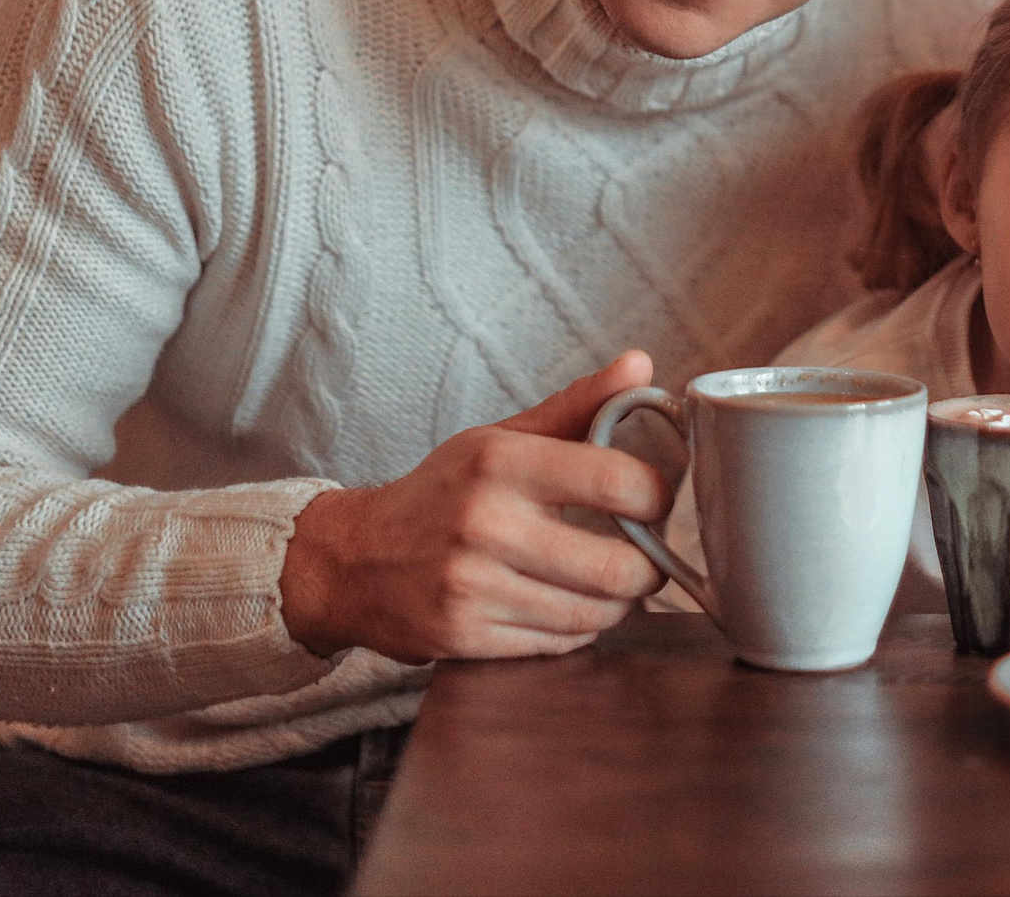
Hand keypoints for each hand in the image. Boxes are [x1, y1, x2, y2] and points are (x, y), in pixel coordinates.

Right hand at [279, 351, 668, 663]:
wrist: (351, 559)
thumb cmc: (442, 494)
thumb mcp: (500, 439)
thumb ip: (577, 406)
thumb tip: (641, 365)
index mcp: (500, 463)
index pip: (617, 482)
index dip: (658, 496)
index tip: (659, 500)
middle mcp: (484, 524)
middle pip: (616, 566)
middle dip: (650, 567)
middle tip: (649, 556)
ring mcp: (471, 587)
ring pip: (593, 614)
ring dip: (620, 604)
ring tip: (617, 584)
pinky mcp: (463, 638)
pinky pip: (558, 644)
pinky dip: (580, 630)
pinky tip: (573, 606)